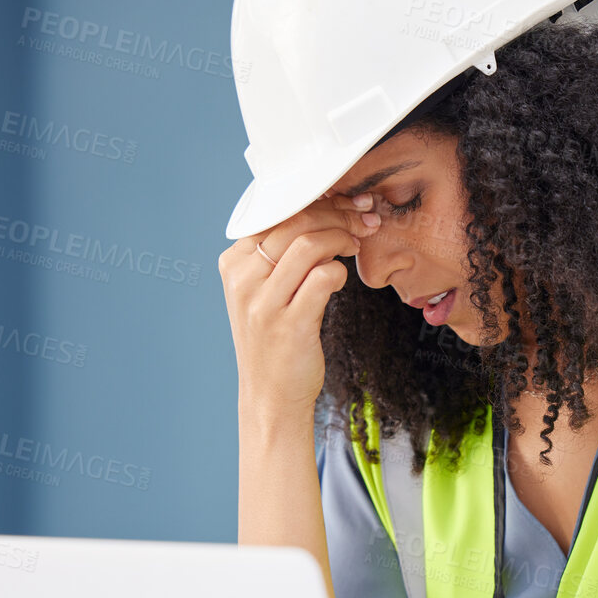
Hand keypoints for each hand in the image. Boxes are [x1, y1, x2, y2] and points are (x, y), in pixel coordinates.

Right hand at [219, 192, 381, 421]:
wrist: (270, 397)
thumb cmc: (274, 341)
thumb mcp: (262, 292)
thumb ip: (278, 255)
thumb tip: (321, 211)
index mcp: (234, 263)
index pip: (276, 212)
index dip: (318, 200)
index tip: (347, 202)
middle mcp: (243, 279)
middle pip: (295, 221)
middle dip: (338, 212)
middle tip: (364, 217)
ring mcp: (263, 303)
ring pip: (310, 243)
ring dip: (343, 236)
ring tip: (357, 242)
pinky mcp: (289, 324)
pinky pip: (324, 277)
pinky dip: (340, 270)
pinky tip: (342, 276)